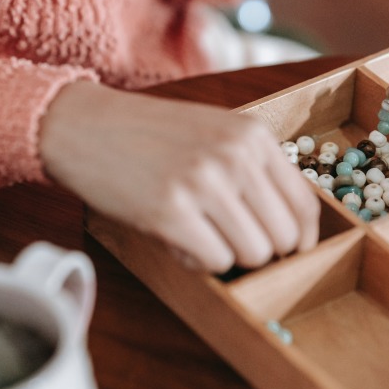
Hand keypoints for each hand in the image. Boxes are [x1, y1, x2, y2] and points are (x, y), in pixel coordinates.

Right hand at [39, 81, 319, 272]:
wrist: (83, 126)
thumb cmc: (149, 136)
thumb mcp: (214, 133)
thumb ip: (253, 170)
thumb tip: (289, 233)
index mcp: (253, 135)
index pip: (305, 205)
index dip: (300, 240)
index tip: (286, 253)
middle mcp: (236, 156)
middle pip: (284, 238)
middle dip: (260, 251)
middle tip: (228, 242)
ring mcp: (204, 182)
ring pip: (254, 254)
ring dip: (228, 257)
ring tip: (197, 235)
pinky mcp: (170, 211)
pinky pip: (215, 262)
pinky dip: (199, 262)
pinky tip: (177, 240)